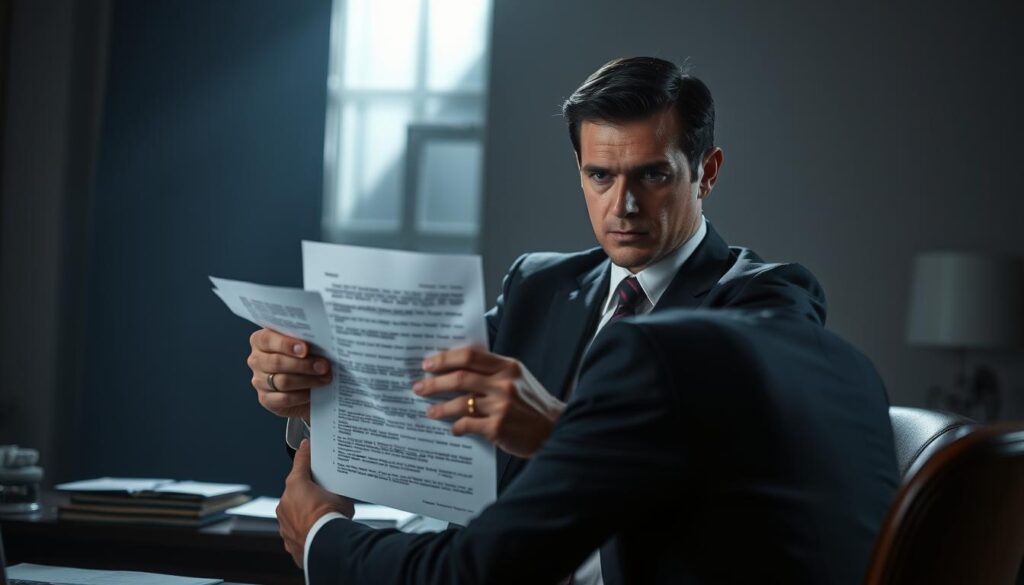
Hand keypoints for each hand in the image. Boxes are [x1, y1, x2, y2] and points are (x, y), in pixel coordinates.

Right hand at [247, 328, 332, 419]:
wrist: (307, 384)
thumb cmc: (306, 357)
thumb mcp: (305, 345)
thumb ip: (307, 340)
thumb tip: (322, 342)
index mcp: (260, 340)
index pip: (267, 339)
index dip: (286, 344)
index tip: (305, 349)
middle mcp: (257, 360)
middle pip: (277, 362)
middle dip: (304, 364)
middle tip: (324, 366)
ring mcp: (259, 381)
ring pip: (283, 381)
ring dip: (308, 380)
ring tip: (325, 378)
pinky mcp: (266, 399)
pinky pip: (284, 398)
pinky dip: (302, 396)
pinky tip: (314, 393)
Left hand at [277, 439, 353, 567]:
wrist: (327, 545)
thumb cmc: (332, 518)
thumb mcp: (341, 495)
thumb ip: (336, 488)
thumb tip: (340, 487)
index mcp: (296, 485)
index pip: (300, 462)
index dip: (305, 453)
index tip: (305, 445)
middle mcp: (285, 502)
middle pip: (296, 490)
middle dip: (308, 492)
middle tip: (324, 494)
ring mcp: (284, 522)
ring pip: (294, 512)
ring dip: (305, 513)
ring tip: (323, 517)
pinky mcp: (287, 540)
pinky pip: (296, 530)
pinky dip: (305, 530)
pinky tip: (318, 531)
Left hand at [413, 346, 564, 457]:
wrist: (555, 429)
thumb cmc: (533, 403)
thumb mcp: (518, 377)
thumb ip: (492, 370)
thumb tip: (457, 366)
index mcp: (508, 366)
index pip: (470, 356)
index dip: (445, 358)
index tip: (428, 363)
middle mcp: (504, 383)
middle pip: (460, 378)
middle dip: (434, 383)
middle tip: (419, 387)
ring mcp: (501, 406)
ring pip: (459, 403)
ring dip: (440, 408)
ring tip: (429, 411)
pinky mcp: (498, 427)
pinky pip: (467, 424)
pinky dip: (456, 427)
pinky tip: (453, 429)